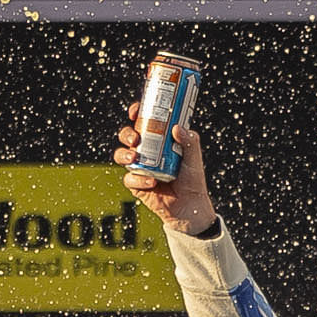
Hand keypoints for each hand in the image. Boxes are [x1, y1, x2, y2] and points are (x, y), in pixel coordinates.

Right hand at [114, 103, 216, 235]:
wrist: (190, 205)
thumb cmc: (192, 179)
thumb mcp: (194, 158)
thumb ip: (190, 142)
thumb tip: (177, 128)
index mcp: (157, 141)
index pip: (143, 123)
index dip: (137, 114)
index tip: (136, 111)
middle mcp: (145, 152)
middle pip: (127, 136)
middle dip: (127, 134)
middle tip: (135, 138)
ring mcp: (139, 167)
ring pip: (122, 155)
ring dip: (124, 154)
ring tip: (134, 157)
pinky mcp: (137, 185)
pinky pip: (129, 179)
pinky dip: (138, 179)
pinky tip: (151, 181)